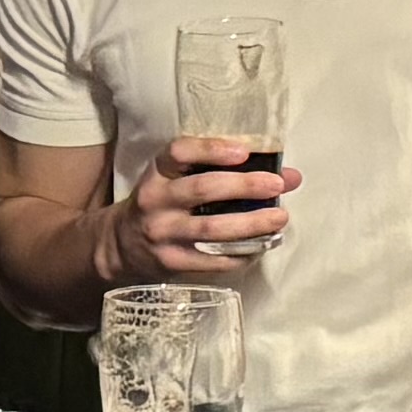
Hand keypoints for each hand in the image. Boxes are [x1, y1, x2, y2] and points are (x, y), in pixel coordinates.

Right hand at [123, 129, 294, 276]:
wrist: (121, 244)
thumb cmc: (162, 204)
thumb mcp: (177, 180)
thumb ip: (225, 172)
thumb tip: (289, 176)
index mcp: (158, 173)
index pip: (179, 152)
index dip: (212, 149)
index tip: (244, 152)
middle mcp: (156, 200)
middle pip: (203, 189)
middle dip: (245, 185)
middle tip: (276, 185)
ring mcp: (163, 234)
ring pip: (211, 228)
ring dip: (251, 223)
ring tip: (279, 218)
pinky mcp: (171, 262)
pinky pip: (211, 259)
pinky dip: (241, 253)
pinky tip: (261, 246)